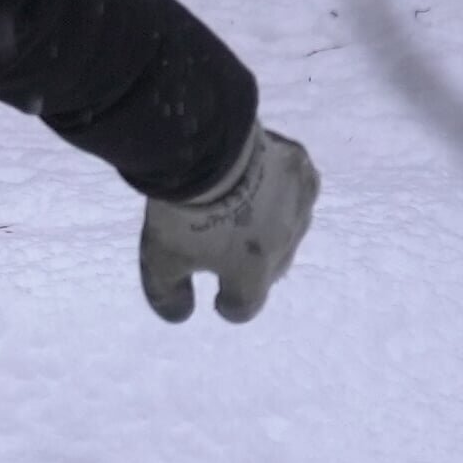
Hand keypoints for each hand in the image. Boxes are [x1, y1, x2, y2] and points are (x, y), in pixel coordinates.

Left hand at [141, 126, 317, 322]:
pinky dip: (280, 194)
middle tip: (226, 250)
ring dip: (269, 229)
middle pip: (270, 268)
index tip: (217, 297)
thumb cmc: (179, 210)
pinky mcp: (302, 171)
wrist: (205, 146)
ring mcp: (299, 206)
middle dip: (249, 266)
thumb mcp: (160, 261)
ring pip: (287, 229)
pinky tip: (260, 183)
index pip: (245, 305)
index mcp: (253, 273)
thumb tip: (181, 316)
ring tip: (242, 214)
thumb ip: (169, 296)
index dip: (228, 304)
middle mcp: (286, 245)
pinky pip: (295, 191)